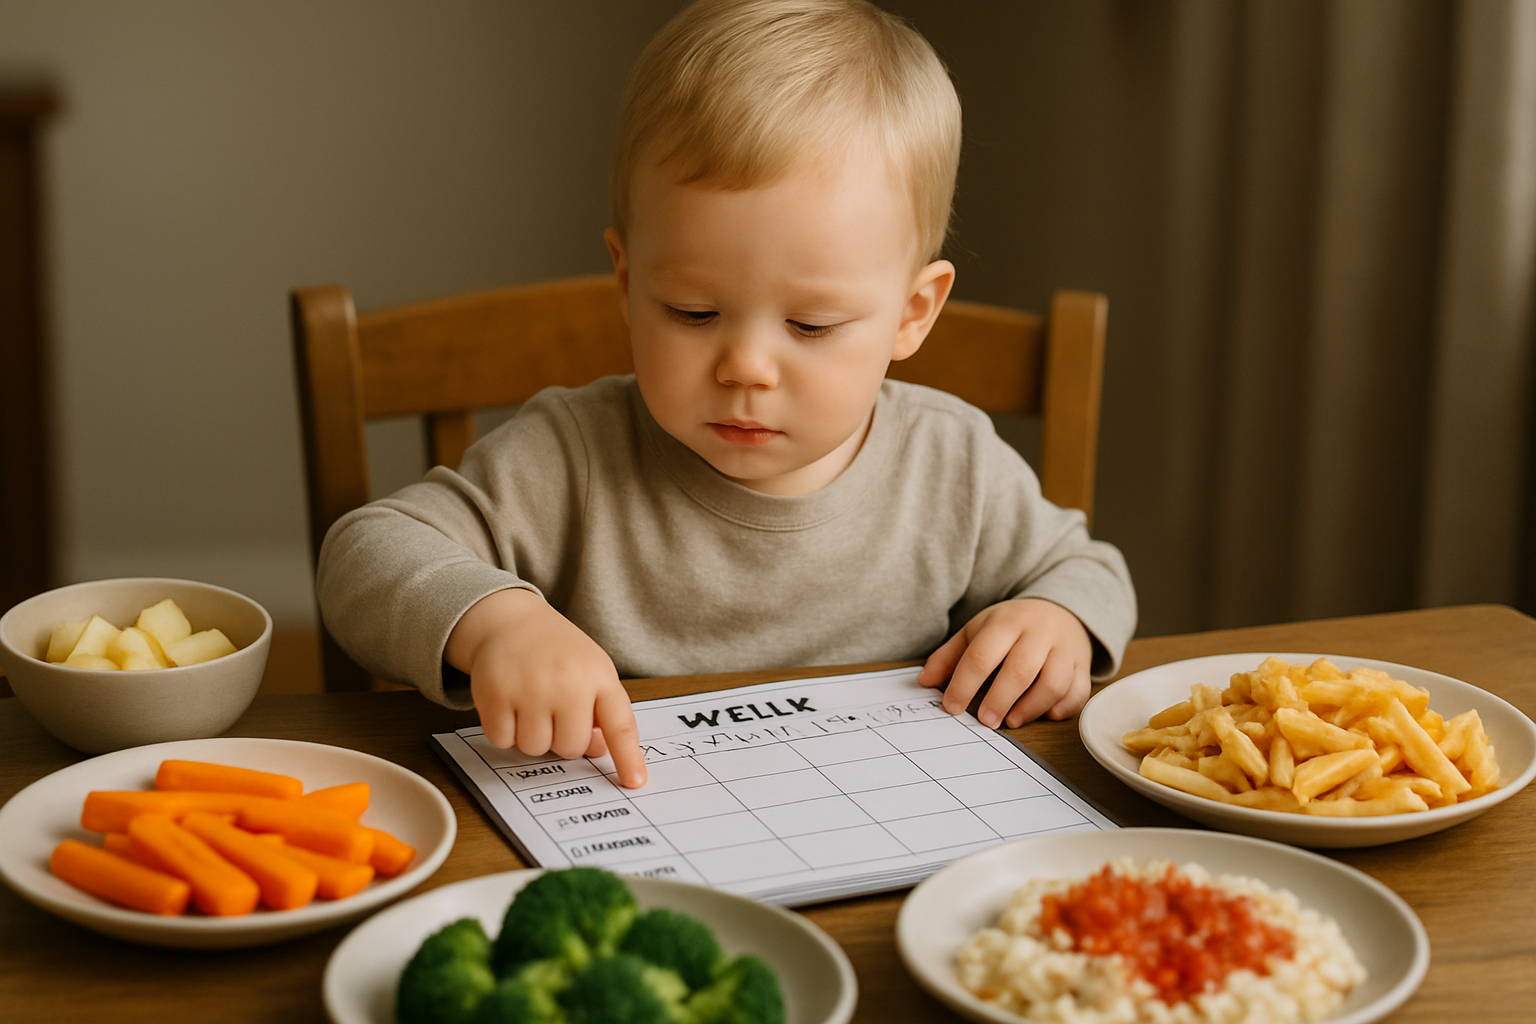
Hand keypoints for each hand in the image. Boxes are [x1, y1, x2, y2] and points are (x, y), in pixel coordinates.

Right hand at [445, 588, 646, 787]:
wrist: (510, 620)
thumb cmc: (558, 653)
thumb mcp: (590, 672)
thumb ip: (601, 712)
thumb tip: (598, 751)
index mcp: (599, 677)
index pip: (620, 724)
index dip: (627, 757)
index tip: (635, 781)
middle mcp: (568, 682)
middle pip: (570, 748)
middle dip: (561, 739)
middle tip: (553, 711)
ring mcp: (531, 688)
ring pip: (534, 748)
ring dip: (530, 736)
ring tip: (530, 704)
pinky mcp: (496, 693)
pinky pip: (502, 740)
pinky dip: (503, 730)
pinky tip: (508, 703)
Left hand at [917, 598, 1092, 727]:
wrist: (1060, 610)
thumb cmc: (1012, 627)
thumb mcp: (977, 631)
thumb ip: (950, 656)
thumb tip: (924, 681)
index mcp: (1005, 623)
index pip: (982, 655)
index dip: (964, 684)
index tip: (952, 707)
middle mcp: (1038, 633)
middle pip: (1020, 669)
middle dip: (1000, 699)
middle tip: (985, 722)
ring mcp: (1065, 649)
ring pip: (1053, 681)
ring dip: (1032, 707)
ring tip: (1012, 721)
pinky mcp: (1083, 665)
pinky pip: (1079, 690)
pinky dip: (1064, 707)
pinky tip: (1047, 716)